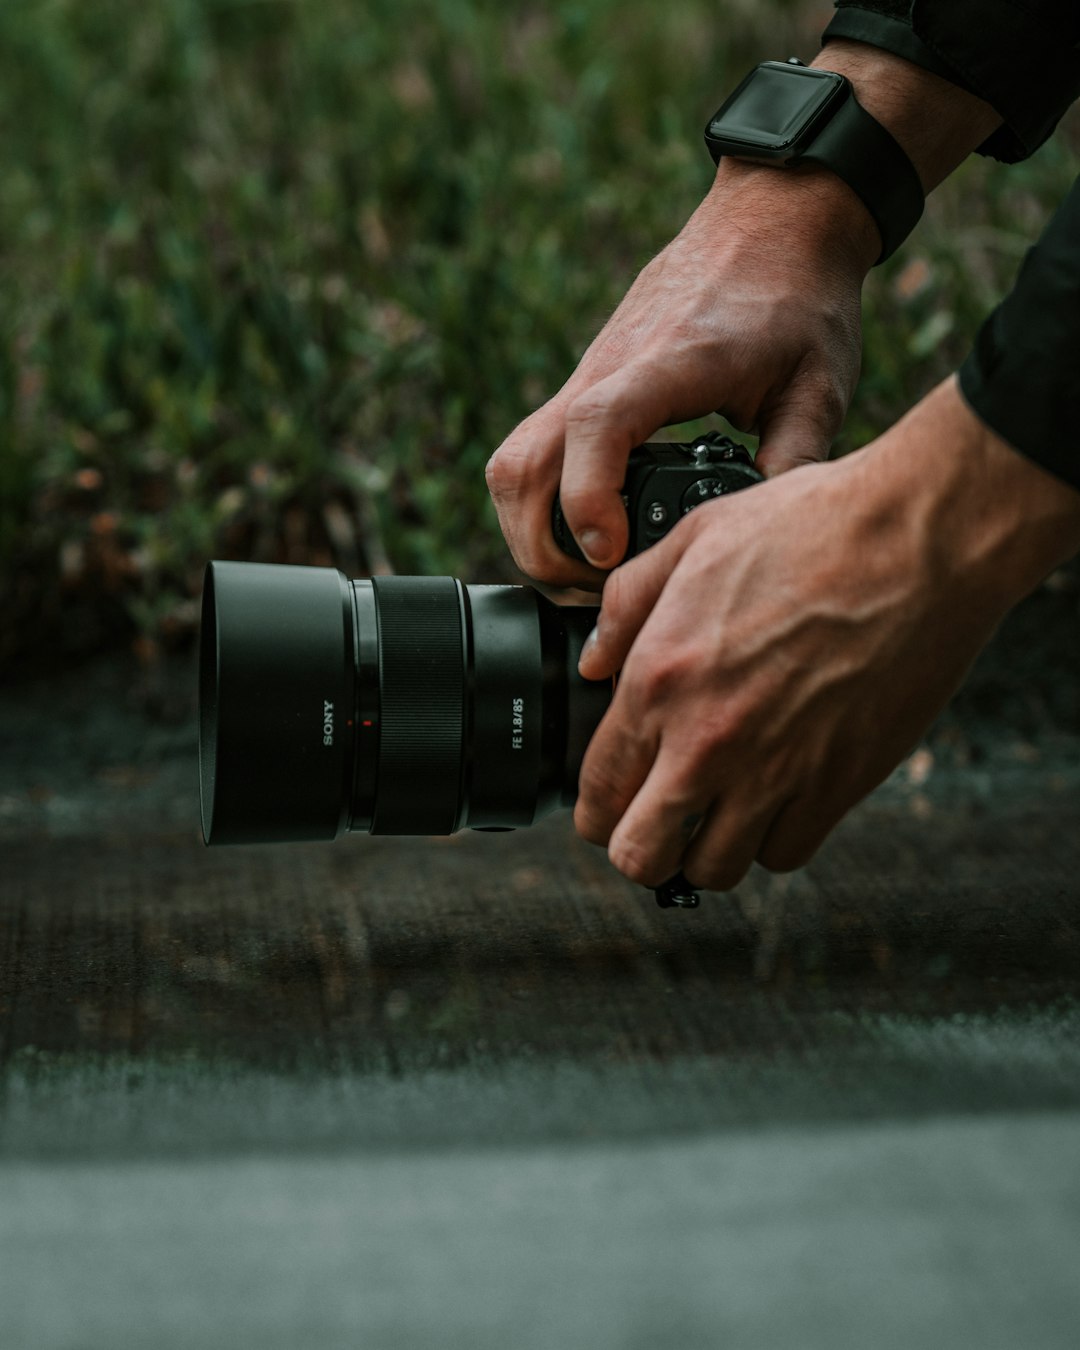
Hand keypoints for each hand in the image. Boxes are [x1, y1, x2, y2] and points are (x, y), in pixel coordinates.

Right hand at [486, 159, 877, 589]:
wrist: (770, 222)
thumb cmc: (799, 298)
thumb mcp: (820, 385)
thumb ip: (793, 462)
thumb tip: (762, 541)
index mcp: (670, 363)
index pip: (596, 426)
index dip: (589, 499)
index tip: (611, 554)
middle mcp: (609, 370)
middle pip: (522, 464)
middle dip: (540, 547)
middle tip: (597, 589)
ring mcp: (587, 378)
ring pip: (513, 464)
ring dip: (531, 531)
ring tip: (590, 571)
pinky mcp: (586, 386)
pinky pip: (533, 452)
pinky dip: (544, 504)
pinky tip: (594, 531)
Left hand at [574, 378, 1079, 889]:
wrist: (918, 541)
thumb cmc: (812, 527)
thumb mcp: (693, 540)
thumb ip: (628, 605)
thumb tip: (594, 658)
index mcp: (659, 680)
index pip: (598, 790)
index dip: (595, 808)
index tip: (610, 802)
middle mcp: (708, 741)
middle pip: (640, 857)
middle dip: (640, 847)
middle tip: (657, 822)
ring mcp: (775, 772)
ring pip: (715, 869)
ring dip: (708, 847)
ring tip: (719, 809)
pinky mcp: (837, 786)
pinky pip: (786, 854)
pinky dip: (774, 838)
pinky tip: (776, 797)